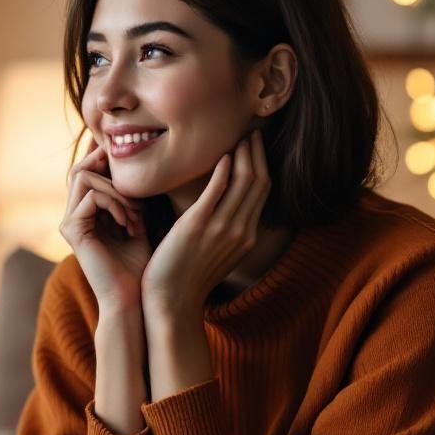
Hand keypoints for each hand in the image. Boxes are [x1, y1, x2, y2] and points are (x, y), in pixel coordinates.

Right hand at [60, 134, 152, 310]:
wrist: (130, 300)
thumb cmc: (138, 267)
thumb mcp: (137, 222)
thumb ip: (130, 197)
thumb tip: (135, 166)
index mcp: (85, 214)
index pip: (86, 172)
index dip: (105, 160)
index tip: (134, 168)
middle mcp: (72, 216)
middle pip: (80, 169)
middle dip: (111, 172)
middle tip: (138, 196)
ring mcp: (68, 223)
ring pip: (83, 177)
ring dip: (116, 191)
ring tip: (136, 214)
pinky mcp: (71, 230)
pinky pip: (91, 197)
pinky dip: (115, 204)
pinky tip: (129, 223)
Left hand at [141, 129, 270, 320]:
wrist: (171, 301)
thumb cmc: (187, 275)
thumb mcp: (216, 250)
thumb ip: (225, 227)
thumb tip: (223, 204)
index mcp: (247, 237)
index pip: (263, 191)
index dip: (262, 164)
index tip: (255, 145)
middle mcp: (241, 232)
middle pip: (259, 182)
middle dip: (257, 153)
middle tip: (251, 132)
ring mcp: (222, 229)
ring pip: (244, 182)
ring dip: (244, 155)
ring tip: (239, 136)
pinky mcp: (198, 226)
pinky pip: (217, 191)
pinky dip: (223, 170)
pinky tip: (223, 155)